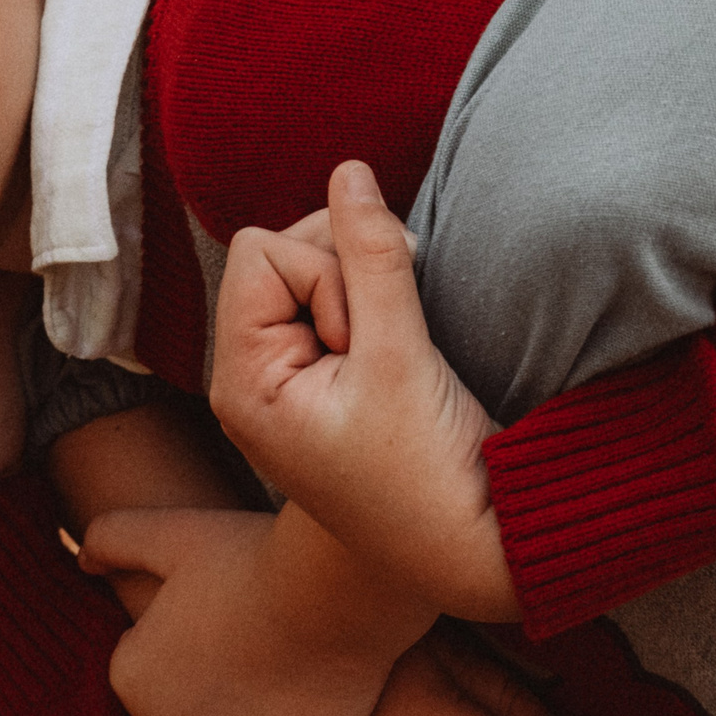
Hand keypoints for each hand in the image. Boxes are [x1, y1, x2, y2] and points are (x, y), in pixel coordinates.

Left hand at [78, 501, 434, 715]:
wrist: (334, 589)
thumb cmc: (254, 555)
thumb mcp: (174, 531)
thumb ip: (114, 535)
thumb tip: (81, 560)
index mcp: (131, 677)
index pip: (156, 675)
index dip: (192, 644)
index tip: (226, 617)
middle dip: (216, 695)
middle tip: (262, 645)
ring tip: (290, 680)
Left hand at [212, 162, 514, 619]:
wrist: (473, 546)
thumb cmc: (428, 471)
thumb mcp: (401, 354)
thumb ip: (373, 253)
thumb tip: (350, 169)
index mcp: (241, 380)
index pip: (263, 250)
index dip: (324, 274)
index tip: (362, 345)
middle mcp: (252, 376)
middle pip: (285, 249)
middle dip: (346, 274)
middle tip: (388, 348)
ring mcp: (288, 376)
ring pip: (319, 265)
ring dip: (369, 289)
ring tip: (400, 356)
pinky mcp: (327, 375)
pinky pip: (341, 296)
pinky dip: (377, 307)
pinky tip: (402, 355)